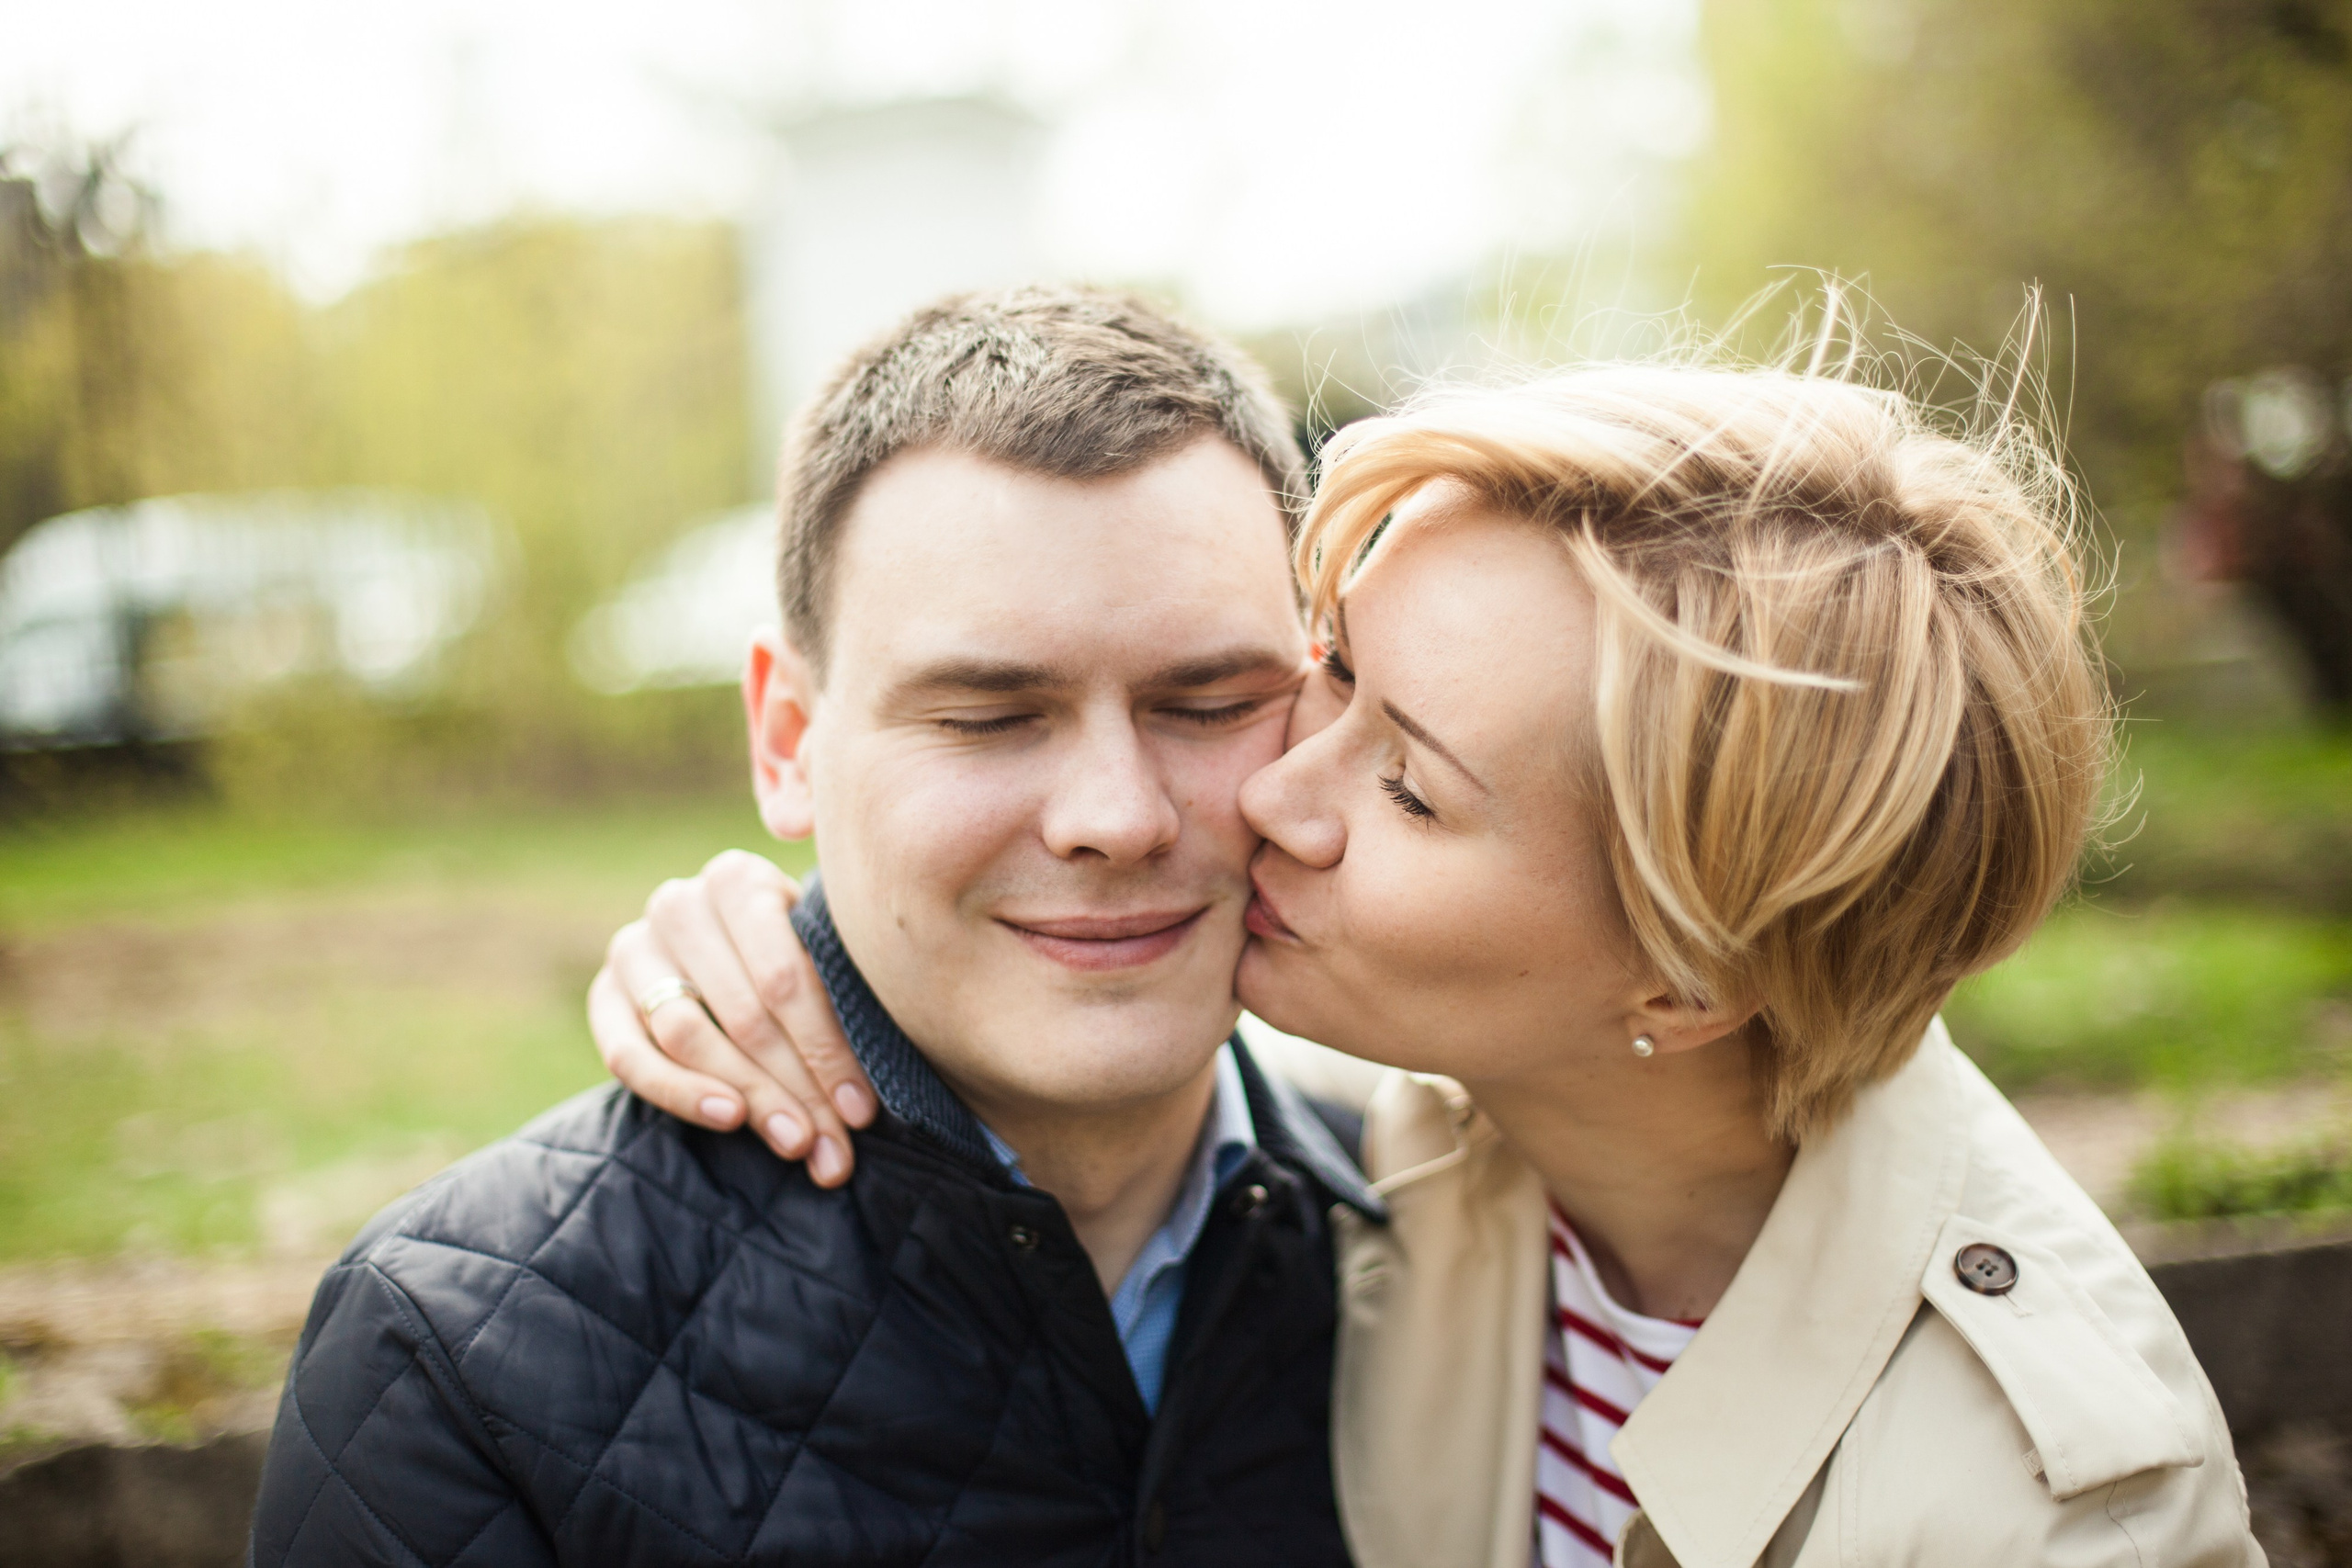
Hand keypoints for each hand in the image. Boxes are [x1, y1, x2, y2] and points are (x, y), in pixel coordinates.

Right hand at [585, 850, 876, 1185]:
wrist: (730, 949)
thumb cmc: (798, 956)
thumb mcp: (823, 953)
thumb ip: (843, 1000)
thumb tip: (860, 1104)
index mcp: (739, 879)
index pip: (783, 977)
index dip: (826, 1049)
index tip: (860, 1109)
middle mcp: (678, 904)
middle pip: (742, 1013)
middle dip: (795, 1086)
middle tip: (831, 1143)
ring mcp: (632, 948)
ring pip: (687, 1035)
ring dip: (747, 1095)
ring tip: (794, 1140)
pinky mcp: (602, 997)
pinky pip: (629, 1057)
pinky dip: (680, 1093)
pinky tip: (729, 1118)